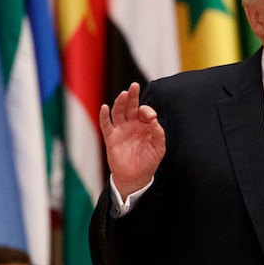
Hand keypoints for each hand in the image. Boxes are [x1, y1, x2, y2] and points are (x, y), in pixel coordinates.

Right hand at [99, 82, 165, 197]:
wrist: (137, 178)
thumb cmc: (149, 161)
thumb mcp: (159, 146)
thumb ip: (158, 132)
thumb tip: (153, 119)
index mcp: (144, 125)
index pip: (144, 111)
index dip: (147, 111)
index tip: (151, 117)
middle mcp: (132, 125)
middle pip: (130, 106)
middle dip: (132, 96)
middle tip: (134, 86)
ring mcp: (121, 130)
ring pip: (118, 112)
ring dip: (120, 102)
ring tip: (124, 94)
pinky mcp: (112, 138)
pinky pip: (106, 125)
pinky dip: (104, 116)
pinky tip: (105, 107)